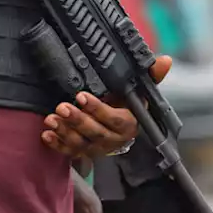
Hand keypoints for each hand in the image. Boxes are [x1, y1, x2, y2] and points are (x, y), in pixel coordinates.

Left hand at [41, 56, 172, 159]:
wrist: (119, 128)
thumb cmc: (127, 105)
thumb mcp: (137, 91)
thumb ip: (150, 75)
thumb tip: (165, 60)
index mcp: (128, 124)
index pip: (114, 119)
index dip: (98, 109)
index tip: (81, 95)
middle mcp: (113, 140)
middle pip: (96, 133)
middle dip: (78, 120)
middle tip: (62, 106)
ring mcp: (97, 148)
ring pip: (81, 144)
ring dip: (65, 131)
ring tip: (51, 119)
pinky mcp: (83, 153)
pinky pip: (70, 152)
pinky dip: (57, 145)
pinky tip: (46, 135)